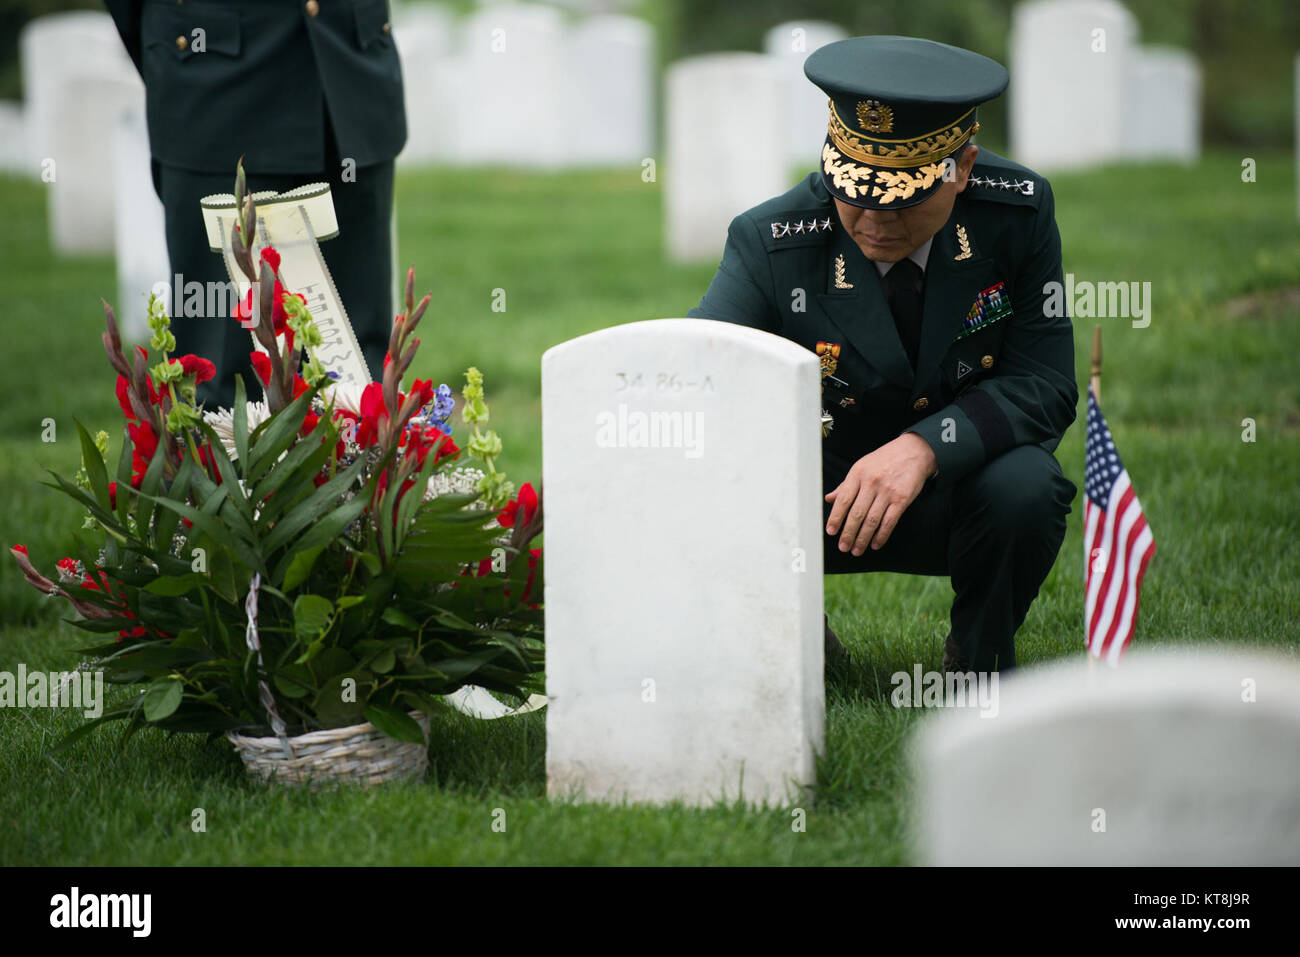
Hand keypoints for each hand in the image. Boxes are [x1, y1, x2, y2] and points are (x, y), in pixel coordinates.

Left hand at [825, 433, 937, 554]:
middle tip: (843, 547)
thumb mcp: (862, 466)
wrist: (914, 452)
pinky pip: (889, 521)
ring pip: (872, 520)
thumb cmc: (884, 460)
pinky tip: (875, 544)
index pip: (843, 499)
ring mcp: (887, 491)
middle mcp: (871, 483)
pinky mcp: (902, 499)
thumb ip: (845, 485)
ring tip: (856, 550)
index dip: (836, 517)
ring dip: (863, 538)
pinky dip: (881, 535)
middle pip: (857, 513)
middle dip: (848, 533)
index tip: (831, 531)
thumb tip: (829, 499)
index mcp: (857, 473)